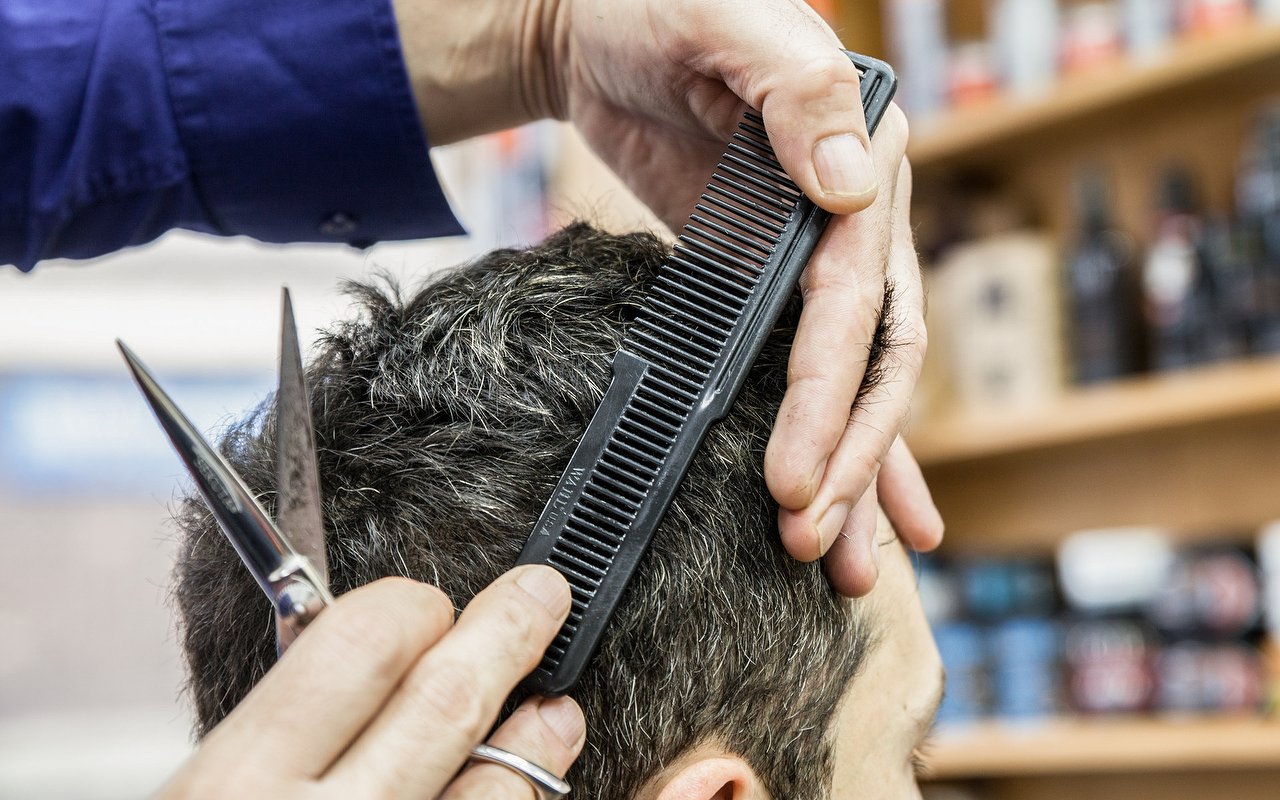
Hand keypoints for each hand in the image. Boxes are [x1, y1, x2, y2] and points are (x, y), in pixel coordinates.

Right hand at [159, 568, 584, 797]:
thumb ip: (282, 743)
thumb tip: (380, 655)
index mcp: (234, 788)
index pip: (356, 645)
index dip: (410, 610)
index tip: (431, 607)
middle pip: (445, 702)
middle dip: (508, 632)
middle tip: (544, 597)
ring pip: (495, 791)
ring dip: (536, 743)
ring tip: (556, 714)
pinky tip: (529, 791)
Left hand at [391, 0, 943, 594]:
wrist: (593, 24)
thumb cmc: (653, 5)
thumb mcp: (722, 22)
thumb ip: (793, 93)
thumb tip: (847, 191)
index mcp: (859, 156)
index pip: (856, 301)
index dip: (828, 394)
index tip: (793, 473)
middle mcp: (853, 213)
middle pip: (870, 360)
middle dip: (846, 457)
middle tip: (810, 541)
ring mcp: (813, 252)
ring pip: (851, 380)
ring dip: (855, 473)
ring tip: (849, 564)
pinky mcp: (768, 275)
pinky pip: (808, 365)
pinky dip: (827, 432)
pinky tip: (843, 500)